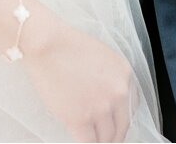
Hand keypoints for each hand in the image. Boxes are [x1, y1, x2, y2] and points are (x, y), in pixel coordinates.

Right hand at [20, 0, 136, 142]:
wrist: (44, 42)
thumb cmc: (64, 43)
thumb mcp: (100, 56)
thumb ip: (109, 78)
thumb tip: (105, 99)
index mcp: (125, 74)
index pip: (131, 107)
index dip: (120, 116)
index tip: (113, 121)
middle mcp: (119, 93)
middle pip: (122, 126)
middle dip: (113, 133)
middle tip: (103, 135)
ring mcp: (101, 108)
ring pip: (107, 138)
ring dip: (99, 139)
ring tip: (90, 137)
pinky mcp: (80, 119)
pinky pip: (89, 143)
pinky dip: (86, 142)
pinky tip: (80, 137)